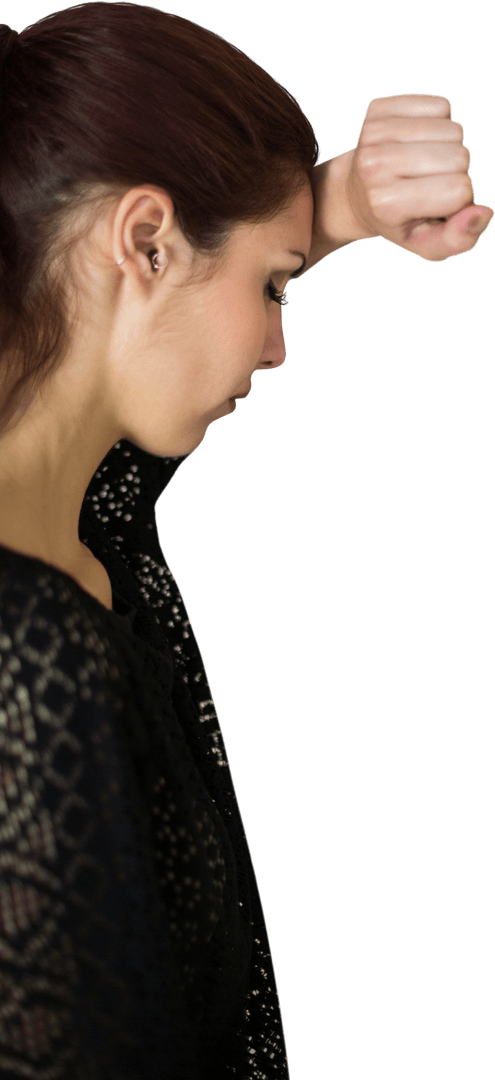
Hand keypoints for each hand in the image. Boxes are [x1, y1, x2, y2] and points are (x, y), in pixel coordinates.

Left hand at [319, 94, 493, 262]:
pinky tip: (417, 143)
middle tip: (428, 184)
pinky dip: (439, 123)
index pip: (460, 190)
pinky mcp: (379, 109)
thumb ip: (459, 240)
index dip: (460, 200)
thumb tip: (484, 213)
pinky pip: (441, 105)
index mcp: (386, 204)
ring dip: (447, 148)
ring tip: (422, 165)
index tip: (436, 206)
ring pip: (454, 129)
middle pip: (461, 156)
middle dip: (456, 173)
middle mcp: (375, 165)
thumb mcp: (426, 245)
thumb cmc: (399, 222)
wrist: (355, 196)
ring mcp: (374, 133)